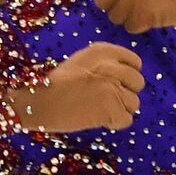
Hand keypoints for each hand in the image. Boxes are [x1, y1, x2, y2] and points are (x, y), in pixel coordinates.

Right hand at [3, 41, 144, 132]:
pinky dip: (114, 124)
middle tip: (105, 101)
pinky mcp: (111, 107)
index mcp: (104, 51)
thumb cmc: (55, 84)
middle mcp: (112, 65)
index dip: (127, 77)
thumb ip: (105, 64)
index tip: (115, 85)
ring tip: (98, 110)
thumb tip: (126, 77)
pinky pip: (126, 120)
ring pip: (134, 103)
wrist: (37, 101)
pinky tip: (98, 120)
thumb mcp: (81, 61)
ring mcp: (113, 86)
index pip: (136, 63)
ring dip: (119, 110)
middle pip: (138, 83)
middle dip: (125, 94)